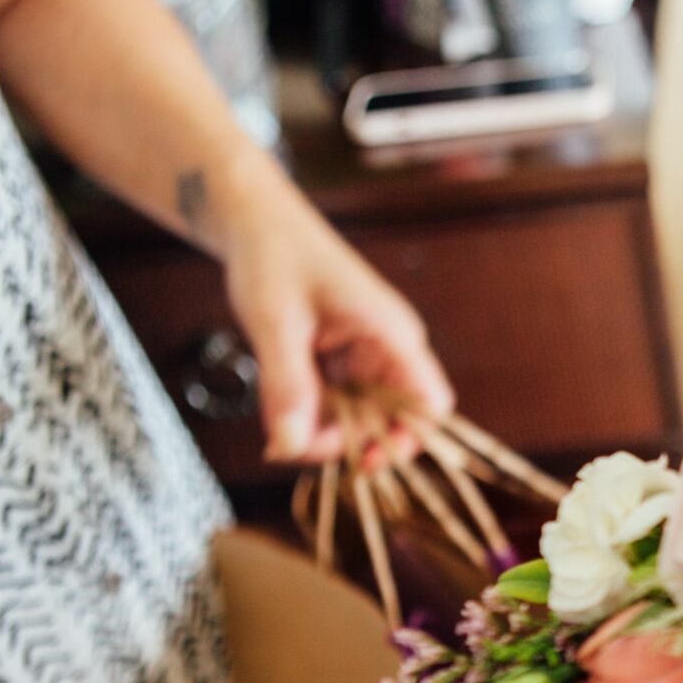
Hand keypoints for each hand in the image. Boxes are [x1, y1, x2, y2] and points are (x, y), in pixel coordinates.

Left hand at [217, 176, 451, 465]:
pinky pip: (338, 405)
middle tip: (294, 442)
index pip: (429, 404)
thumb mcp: (275, 321)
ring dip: (326, 432)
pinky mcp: (344, 361)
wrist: (254, 221)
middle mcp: (389, 350)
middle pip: (392, 422)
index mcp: (392, 334)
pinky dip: (311, 415)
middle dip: (350, 442)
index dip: (407, 441)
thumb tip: (289, 449)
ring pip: (361, 419)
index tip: (362, 461)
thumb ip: (286, 385)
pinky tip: (282, 407)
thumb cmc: (273, 255)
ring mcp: (366, 357)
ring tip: (280, 423)